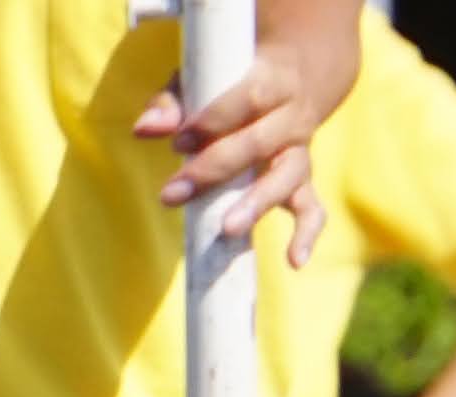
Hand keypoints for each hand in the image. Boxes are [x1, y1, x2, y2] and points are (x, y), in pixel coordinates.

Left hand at [138, 0, 364, 264]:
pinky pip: (313, 208)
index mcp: (272, 80)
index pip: (247, 100)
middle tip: (173, 194)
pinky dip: (307, 235)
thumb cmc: (233, 77)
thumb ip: (172, 101)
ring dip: (257, 204)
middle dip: (214, 170)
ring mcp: (301, 152)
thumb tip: (143, 131)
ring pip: (287, 178)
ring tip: (229, 230)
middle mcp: (293, 117)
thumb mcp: (203, 77)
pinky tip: (294, 261)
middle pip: (259, 144)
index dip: (213, 121)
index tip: (178, 142)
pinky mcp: (303, 180)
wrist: (297, 76)